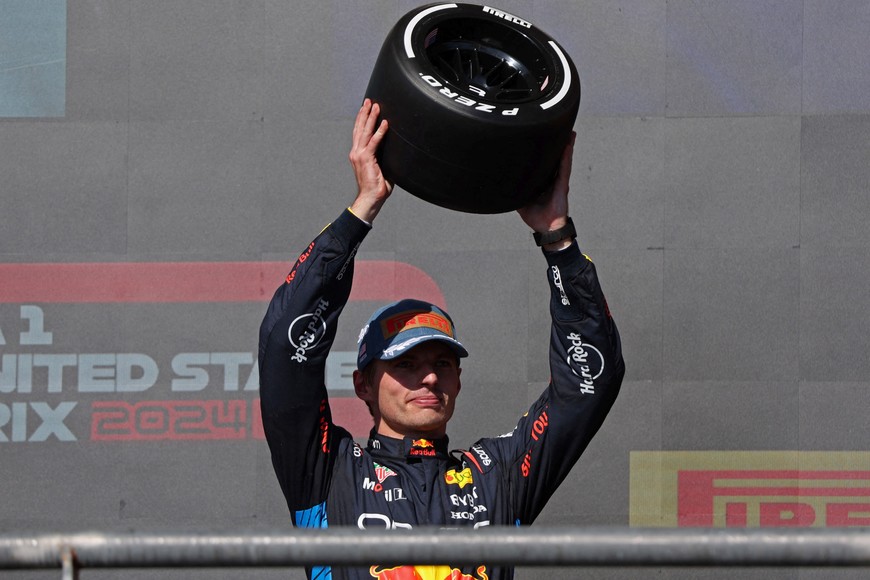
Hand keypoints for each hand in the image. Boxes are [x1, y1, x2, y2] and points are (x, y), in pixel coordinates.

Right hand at [349, 99, 392, 222]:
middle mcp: (356, 152)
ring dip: (371, 118)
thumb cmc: (377, 187)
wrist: (370, 198)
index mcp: (358, 154)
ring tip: (375, 106)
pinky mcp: (366, 159)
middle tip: (369, 101)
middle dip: (364, 113)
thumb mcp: (382, 168)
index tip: (366, 108)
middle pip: (359, 128)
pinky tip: (385, 123)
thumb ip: (386, 157)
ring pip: (365, 132)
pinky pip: (374, 142)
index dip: (362, 120)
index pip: (359, 133)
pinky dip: (380, 132)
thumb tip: (397, 150)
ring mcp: (359, 155)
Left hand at [517, 132, 575, 242]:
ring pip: (563, 160)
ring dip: (567, 146)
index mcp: (544, 182)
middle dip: (560, 144)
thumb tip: (502, 185)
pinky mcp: (563, 187)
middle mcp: (553, 180)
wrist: (547, 229)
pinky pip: (564, 170)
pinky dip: (566, 158)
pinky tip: (567, 147)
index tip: (545, 137)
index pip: (546, 163)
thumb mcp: (521, 201)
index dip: (547, 151)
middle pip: (557, 158)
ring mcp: (559, 182)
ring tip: (569, 133)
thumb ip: (515, 191)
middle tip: (560, 128)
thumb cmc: (537, 217)